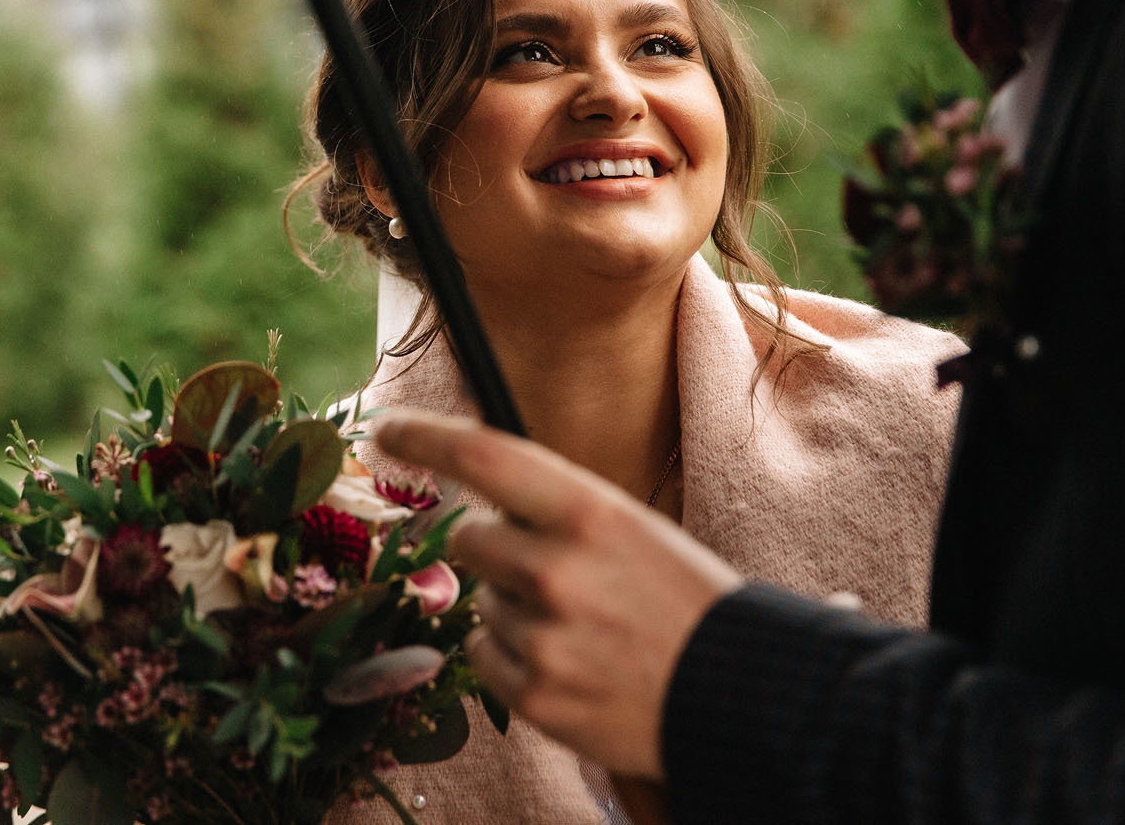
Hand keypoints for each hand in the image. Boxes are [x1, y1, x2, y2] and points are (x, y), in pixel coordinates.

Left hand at [372, 410, 741, 779]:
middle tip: (551, 569)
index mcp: (590, 512)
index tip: (385, 427)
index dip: (426, 436)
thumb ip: (557, 510)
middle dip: (493, 547)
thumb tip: (480, 500)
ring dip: (516, 608)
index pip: (484, 456)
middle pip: (468, 538)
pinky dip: (513, 656)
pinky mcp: (536, 697)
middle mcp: (558, 569)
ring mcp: (544, 637)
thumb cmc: (681, 600)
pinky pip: (484, 655)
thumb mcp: (631, 528)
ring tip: (585, 626)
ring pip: (482, 601)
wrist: (739, 692)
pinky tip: (569, 661)